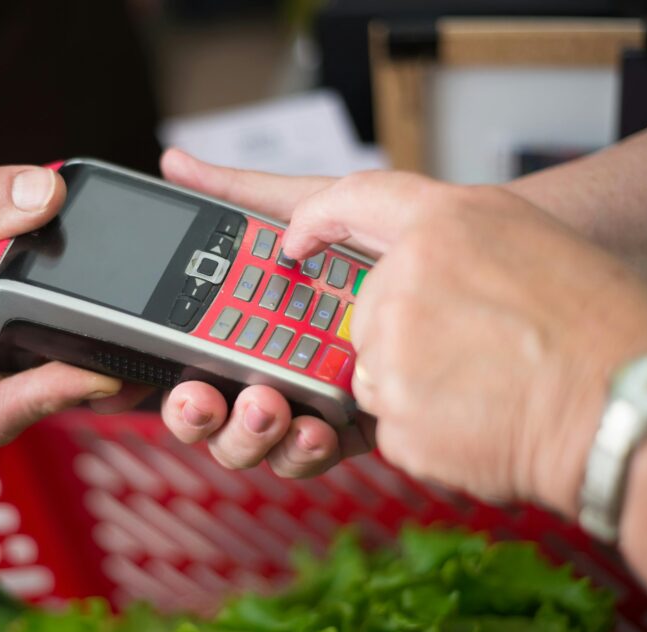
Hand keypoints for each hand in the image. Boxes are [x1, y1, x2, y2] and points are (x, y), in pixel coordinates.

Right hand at [0, 108, 128, 444]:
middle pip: (26, 395)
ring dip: (86, 348)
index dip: (45, 401)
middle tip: (138, 357)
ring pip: (37, 357)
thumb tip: (46, 199)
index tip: (93, 372)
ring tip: (138, 330)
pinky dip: (72, 301)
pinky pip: (37, 309)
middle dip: (83, 383)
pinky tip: (106, 282)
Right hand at [158, 149, 373, 477]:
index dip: (180, 388)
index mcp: (250, 322)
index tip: (185, 384)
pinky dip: (307, 446)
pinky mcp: (355, 425)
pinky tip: (317, 426)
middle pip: (216, 413)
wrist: (470, 261)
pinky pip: (316, 450)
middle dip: (205, 417)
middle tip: (212, 400)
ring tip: (270, 408)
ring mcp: (312, 399)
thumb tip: (177, 166)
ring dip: (252, 434)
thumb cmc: (386, 233)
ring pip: (259, 440)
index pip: (197, 363)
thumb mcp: (309, 204)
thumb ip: (239, 191)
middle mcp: (271, 366)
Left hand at [279, 170, 646, 512]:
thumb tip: (408, 265)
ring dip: (415, 383)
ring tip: (485, 387)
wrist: (627, 408)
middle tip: (471, 351)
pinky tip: (479, 419)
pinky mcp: (393, 416)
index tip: (298, 237)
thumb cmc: (601, 328)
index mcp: (446, 225)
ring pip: (375, 369)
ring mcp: (393, 350)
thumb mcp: (529, 240)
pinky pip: (390, 421)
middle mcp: (406, 280)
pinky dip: (427, 426)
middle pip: (368, 308)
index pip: (355, 196)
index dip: (319, 216)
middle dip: (405, 333)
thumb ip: (454, 241)